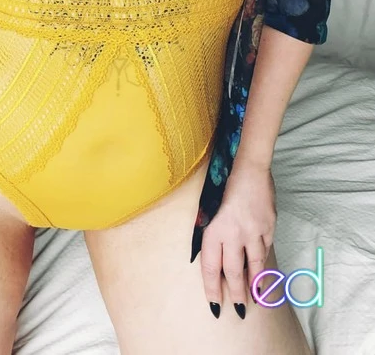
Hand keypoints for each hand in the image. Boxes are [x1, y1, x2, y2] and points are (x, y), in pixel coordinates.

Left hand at [199, 159, 276, 318]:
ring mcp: (254, 232)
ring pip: (254, 265)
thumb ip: (208, 231)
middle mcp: (233, 234)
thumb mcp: (207, 207)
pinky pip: (265, 248)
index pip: (212, 268)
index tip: (215, 304)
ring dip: (254, 283)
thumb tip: (207, 254)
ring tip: (255, 297)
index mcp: (214, 229)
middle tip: (239, 309)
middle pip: (234, 272)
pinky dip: (263, 260)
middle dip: (236, 293)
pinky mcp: (269, 227)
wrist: (248, 167)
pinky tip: (262, 268)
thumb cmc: (222, 184)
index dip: (213, 289)